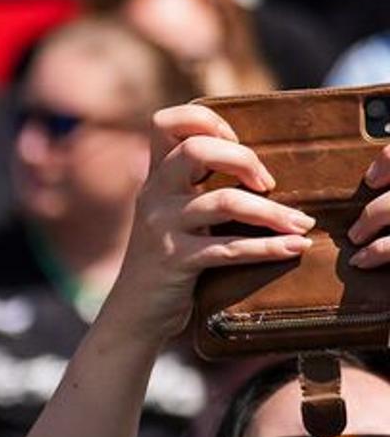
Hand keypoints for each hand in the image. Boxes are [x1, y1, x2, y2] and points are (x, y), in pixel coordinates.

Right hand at [102, 103, 327, 355]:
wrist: (134, 314)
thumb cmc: (167, 260)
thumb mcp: (171, 214)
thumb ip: (194, 186)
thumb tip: (256, 164)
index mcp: (155, 178)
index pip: (167, 122)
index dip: (207, 121)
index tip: (236, 143)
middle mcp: (153, 196)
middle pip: (195, 150)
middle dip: (244, 159)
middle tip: (269, 182)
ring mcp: (161, 228)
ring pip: (224, 201)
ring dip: (272, 212)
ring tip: (302, 223)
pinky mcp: (175, 261)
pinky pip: (230, 248)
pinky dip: (269, 247)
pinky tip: (294, 247)